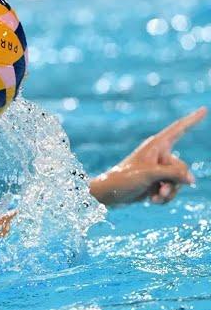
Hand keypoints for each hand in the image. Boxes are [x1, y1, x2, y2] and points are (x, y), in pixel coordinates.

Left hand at [90, 107, 206, 205]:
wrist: (109, 194)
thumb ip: (174, 174)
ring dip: (169, 192)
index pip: (178, 129)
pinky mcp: (156, 182)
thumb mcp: (150, 174)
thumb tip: (191, 179)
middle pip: (182, 167)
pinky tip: (152, 200)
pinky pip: (172, 190)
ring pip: (179, 181)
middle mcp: (159, 155)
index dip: (192, 120)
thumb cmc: (124, 179)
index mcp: (156, 145)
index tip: (204, 109)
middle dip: (174, 182)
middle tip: (160, 188)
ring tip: (154, 196)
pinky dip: (164, 197)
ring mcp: (159, 169)